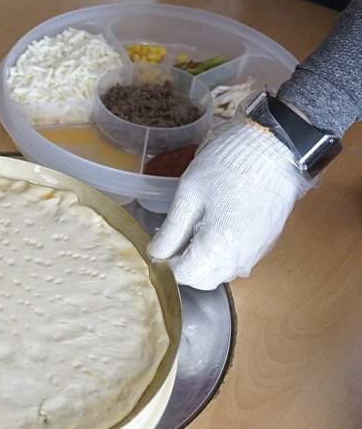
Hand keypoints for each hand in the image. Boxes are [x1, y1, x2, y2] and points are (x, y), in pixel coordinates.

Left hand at [147, 119, 313, 289]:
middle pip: (203, 278)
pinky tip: (215, 225)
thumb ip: (172, 230)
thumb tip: (156, 253)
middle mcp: (240, 258)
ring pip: (220, 271)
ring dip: (203, 260)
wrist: (273, 149)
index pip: (185, 275)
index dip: (167, 263)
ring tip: (195, 228)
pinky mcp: (264, 243)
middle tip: (175, 236)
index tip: (161, 243)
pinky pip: (237, 259)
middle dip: (184, 264)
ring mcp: (255, 252)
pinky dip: (221, 252)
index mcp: (219, 248)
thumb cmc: (227, 167)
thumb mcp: (189, 195)